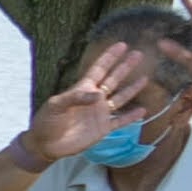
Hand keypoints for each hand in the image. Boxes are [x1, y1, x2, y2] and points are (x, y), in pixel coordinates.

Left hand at [24, 45, 152, 166]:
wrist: (45, 145)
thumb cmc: (46, 122)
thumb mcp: (56, 106)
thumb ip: (76, 98)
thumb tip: (99, 94)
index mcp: (82, 90)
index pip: (99, 70)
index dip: (109, 57)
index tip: (121, 45)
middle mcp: (94, 99)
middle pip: (113, 79)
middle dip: (125, 67)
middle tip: (138, 54)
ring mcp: (100, 113)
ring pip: (120, 98)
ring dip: (132, 88)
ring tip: (146, 78)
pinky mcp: (103, 128)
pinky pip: (121, 121)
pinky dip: (132, 116)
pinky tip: (143, 110)